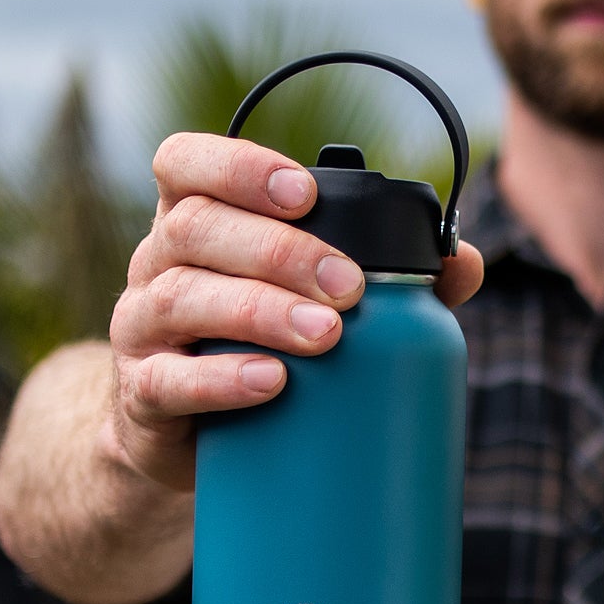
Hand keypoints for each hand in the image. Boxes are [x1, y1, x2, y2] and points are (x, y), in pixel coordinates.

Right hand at [106, 133, 483, 490]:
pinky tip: (271, 381)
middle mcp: (156, 262)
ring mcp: (138, 327)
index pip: (186, 163)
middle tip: (349, 287)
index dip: (239, 166)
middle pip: (195, 227)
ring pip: (182, 297)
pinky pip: (167, 379)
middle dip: (280, 250)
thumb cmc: (263, 345)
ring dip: (260, 310)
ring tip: (325, 335)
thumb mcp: (309, 301)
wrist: (199, 440)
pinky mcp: (140, 394)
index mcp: (194, 219)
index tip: (306, 193)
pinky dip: (221, 379)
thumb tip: (464, 264)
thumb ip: (392, 278)